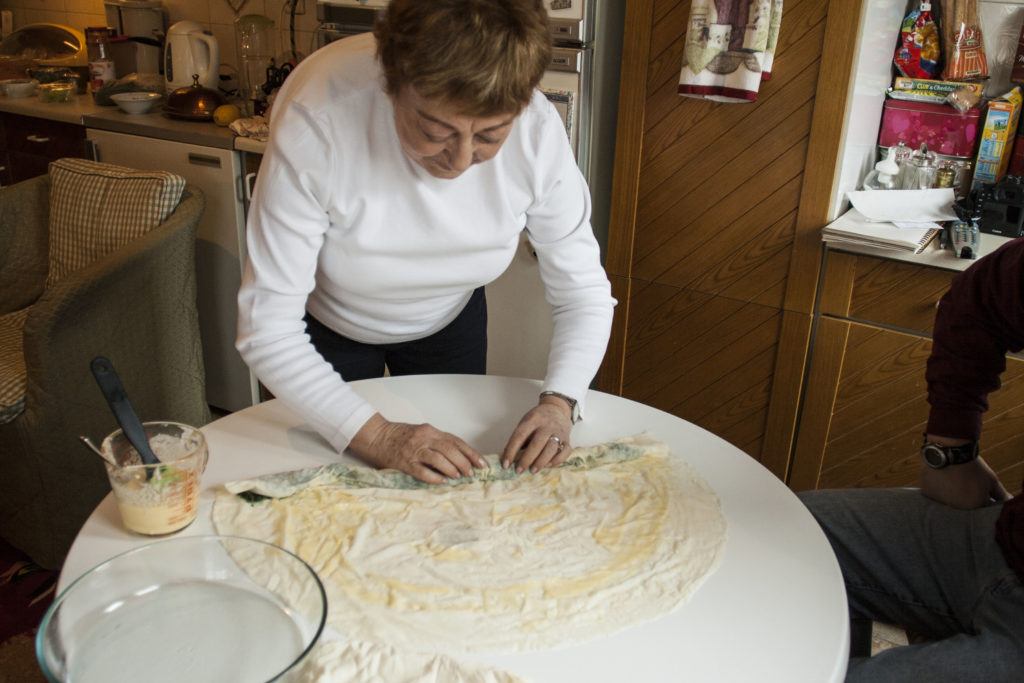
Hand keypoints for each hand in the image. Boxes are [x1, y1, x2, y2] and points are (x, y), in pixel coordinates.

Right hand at [348, 413, 484, 483]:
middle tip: (471, 473)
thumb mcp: (422, 432)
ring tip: (458, 477)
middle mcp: (424, 439)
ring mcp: (414, 451)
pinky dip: (435, 477)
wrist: (377, 436)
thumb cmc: (401, 435)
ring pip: (439, 460)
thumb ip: (438, 441)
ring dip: (451, 469)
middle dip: (464, 463)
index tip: (481, 463)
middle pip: (450, 450)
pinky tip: (442, 482)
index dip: (470, 453)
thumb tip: (459, 456)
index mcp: (430, 431)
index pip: (456, 441)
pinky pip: (423, 472)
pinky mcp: (405, 464)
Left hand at [501, 397, 572, 473]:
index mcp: (532, 419)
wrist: (557, 409)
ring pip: (551, 449)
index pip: (520, 436)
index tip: (505, 464)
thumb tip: (509, 458)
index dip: (511, 451)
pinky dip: (557, 461)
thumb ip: (519, 438)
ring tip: (532, 471)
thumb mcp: (526, 422)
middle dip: (526, 459)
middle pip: (537, 444)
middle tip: (518, 471)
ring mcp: (559, 432)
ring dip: (541, 462)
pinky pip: (565, 452)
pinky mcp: (568, 439)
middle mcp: (547, 425)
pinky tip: (548, 465)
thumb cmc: (537, 420)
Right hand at [919, 457, 1011, 509]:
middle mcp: (956, 508)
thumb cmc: (973, 466)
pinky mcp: (928, 493)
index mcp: (974, 506)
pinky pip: (934, 495)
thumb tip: (1009, 502)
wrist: (949, 451)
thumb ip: (1001, 495)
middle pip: (962, 507)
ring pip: (947, 502)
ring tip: (952, 480)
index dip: (981, 499)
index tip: (978, 488)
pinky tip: (941, 478)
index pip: (980, 510)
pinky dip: (937, 489)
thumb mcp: (991, 480)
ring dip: (951, 496)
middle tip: (964, 483)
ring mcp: (940, 501)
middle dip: (965, 498)